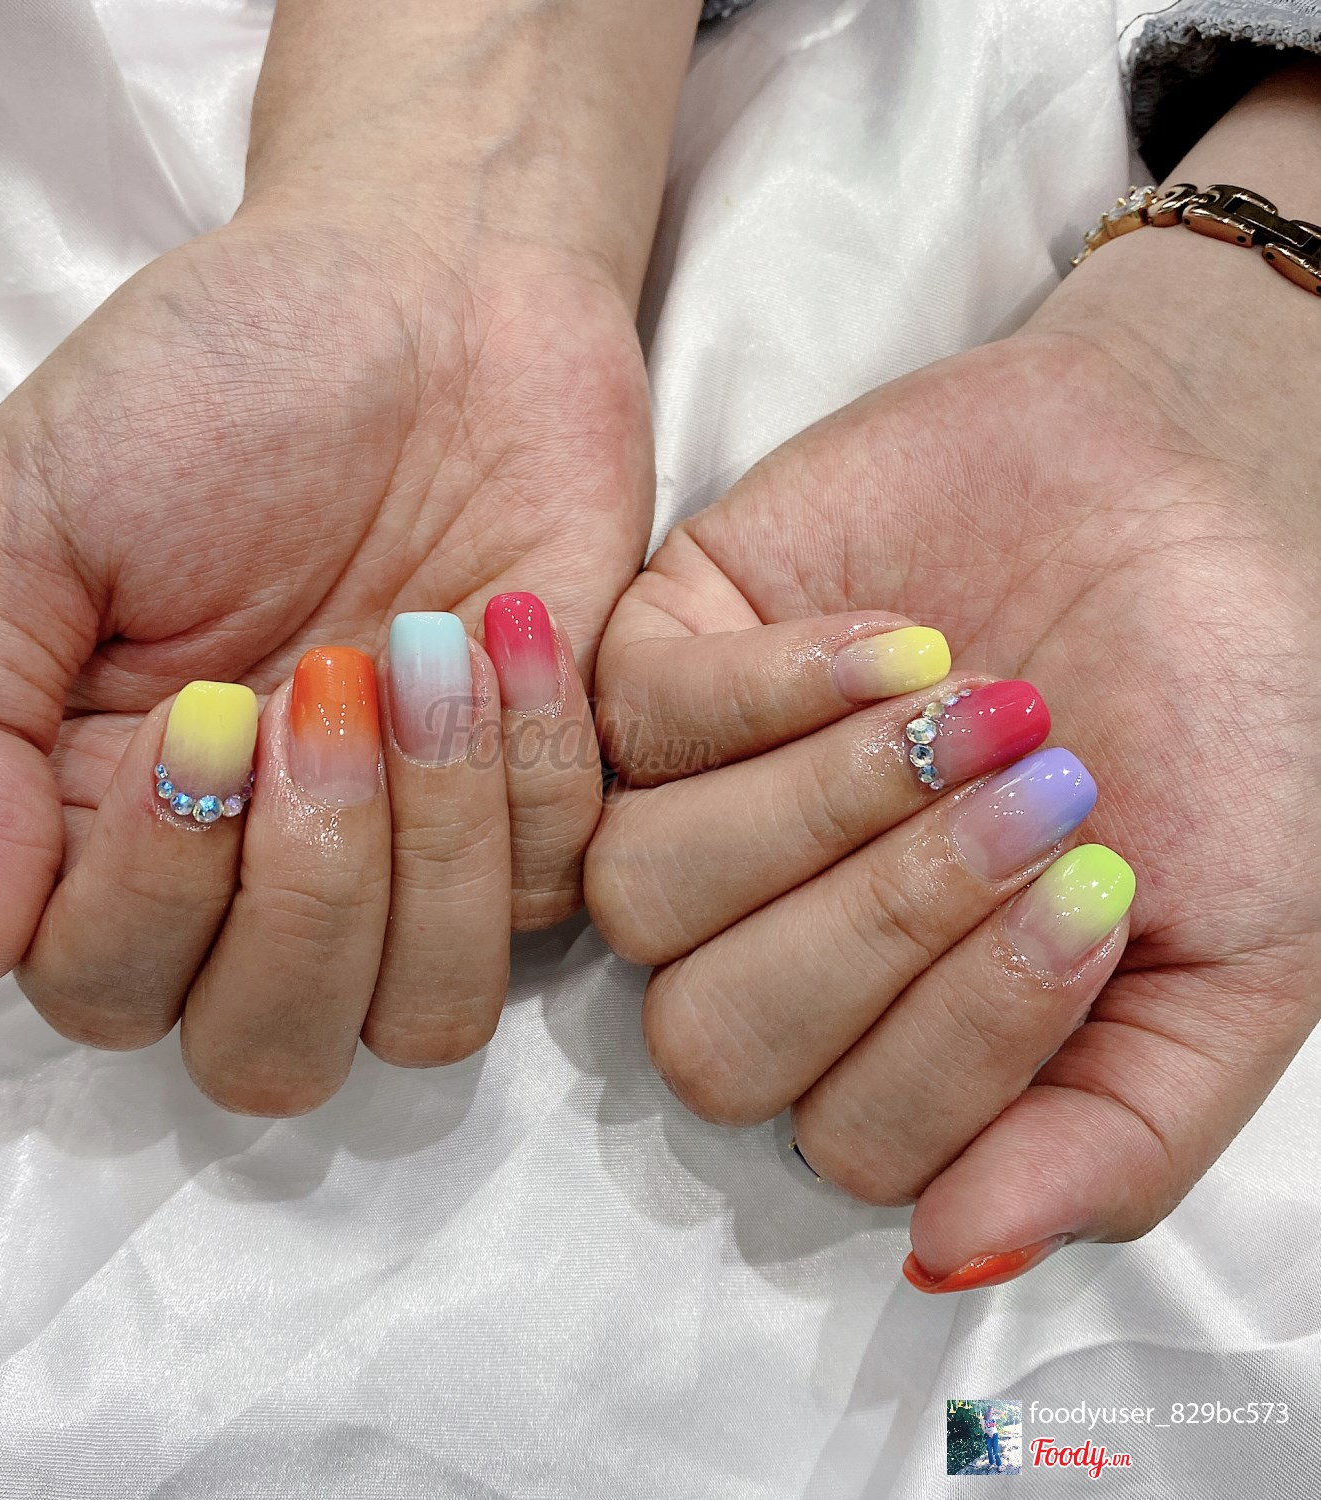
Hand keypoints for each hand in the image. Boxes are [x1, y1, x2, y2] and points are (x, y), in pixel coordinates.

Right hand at [0, 204, 647, 1105]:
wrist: (438, 284)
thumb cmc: (218, 379)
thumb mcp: (20, 516)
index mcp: (112, 817)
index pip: (105, 990)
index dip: (155, 894)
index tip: (205, 707)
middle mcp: (263, 868)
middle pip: (267, 1049)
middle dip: (301, 891)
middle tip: (322, 691)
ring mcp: (415, 849)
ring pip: (423, 1015)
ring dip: (429, 853)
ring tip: (422, 655)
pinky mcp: (543, 802)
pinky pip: (556, 892)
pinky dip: (537, 766)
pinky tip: (506, 621)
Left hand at [588, 65, 1320, 1289]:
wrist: (1200, 508)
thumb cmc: (1224, 731)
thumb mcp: (1237, 965)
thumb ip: (1114, 1135)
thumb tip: (954, 1264)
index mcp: (897, 1042)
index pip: (851, 1135)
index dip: (967, 1037)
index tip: (1102, 889)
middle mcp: (773, 944)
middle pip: (711, 1039)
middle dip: (885, 926)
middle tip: (1045, 796)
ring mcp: (701, 806)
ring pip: (644, 893)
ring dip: (823, 809)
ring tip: (975, 709)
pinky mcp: (662, 668)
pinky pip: (632, 725)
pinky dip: (769, 691)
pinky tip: (904, 640)